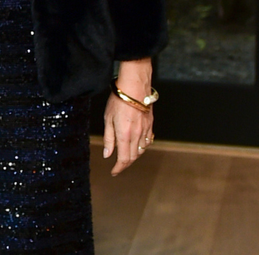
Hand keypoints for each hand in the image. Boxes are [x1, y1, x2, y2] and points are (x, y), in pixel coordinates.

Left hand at [101, 58, 153, 175]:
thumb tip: (108, 154)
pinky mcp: (150, 123)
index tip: (114, 172)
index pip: (124, 159)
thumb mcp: (108, 119)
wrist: (135, 85)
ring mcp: (146, 129)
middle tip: (118, 165)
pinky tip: (138, 144)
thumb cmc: (119, 99)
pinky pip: (148, 140)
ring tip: (127, 155)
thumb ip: (109, 138)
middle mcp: (137, 135)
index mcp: (125, 135)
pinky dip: (143, 146)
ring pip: (142, 150)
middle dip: (126, 163)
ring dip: (134, 155)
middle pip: (133, 156)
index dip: (119, 168)